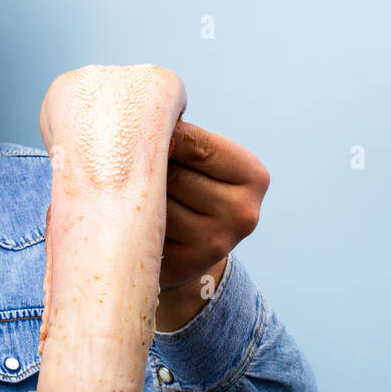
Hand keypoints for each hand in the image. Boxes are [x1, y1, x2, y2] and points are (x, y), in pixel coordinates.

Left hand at [156, 121, 269, 331]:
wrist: (195, 248)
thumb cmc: (193, 187)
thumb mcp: (203, 161)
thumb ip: (184, 141)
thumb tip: (150, 127)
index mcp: (254, 177)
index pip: (197, 146)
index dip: (163, 137)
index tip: (144, 132)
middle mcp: (243, 213)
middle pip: (175, 176)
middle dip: (150, 168)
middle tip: (136, 167)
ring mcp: (216, 243)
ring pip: (157, 206)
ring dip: (138, 197)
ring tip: (138, 196)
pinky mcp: (186, 264)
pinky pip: (147, 232)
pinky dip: (136, 224)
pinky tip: (139, 223)